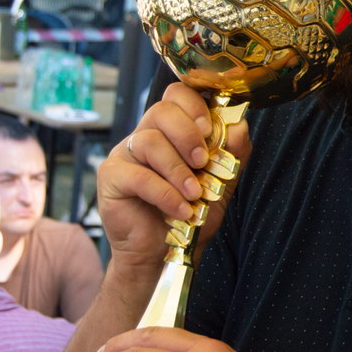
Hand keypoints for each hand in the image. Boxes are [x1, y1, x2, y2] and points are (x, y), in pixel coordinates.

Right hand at [95, 84, 250, 267]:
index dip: (194, 106)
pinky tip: (180, 209)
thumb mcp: (220, 184)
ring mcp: (125, 154)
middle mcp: (145, 136)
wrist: (162, 255)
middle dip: (188, 134)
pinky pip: (139, 175)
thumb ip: (232, 155)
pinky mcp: (111, 177)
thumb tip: (239, 125)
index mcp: (170, 131)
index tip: (210, 130)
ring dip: (178, 169)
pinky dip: (165, 193)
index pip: (176, 96)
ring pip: (150, 141)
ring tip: (194, 194)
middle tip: (203, 162)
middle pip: (161, 110)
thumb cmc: (187, 216)